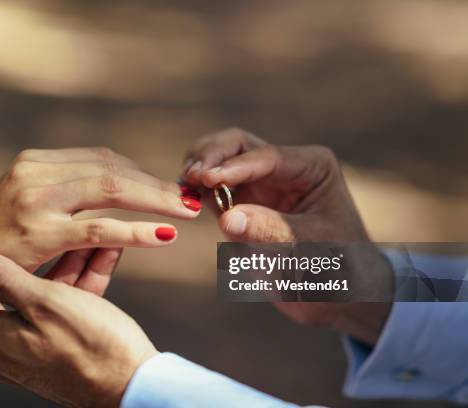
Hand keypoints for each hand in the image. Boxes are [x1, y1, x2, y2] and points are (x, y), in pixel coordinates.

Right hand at [0, 147, 201, 315]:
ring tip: (188, 211)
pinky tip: (164, 236)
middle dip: (156, 184)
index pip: (102, 158)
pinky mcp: (37, 231)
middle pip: (112, 169)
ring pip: (111, 190)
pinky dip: (136, 230)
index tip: (168, 186)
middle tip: (191, 197)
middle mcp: (34, 171)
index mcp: (35, 162)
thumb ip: (63, 191)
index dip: (140, 172)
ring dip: (155, 201)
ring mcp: (35, 199)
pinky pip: (98, 228)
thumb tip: (112, 185)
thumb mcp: (25, 205)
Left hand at [0, 247, 156, 407]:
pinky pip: (69, 309)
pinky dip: (84, 283)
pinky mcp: (69, 349)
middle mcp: (11, 350)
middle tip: (49, 230)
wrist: (136, 386)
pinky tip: (105, 251)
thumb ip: (2, 278)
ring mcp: (42, 350)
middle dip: (33, 259)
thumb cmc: (89, 345)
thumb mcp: (45, 303)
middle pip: (10, 295)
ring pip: (46, 298)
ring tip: (91, 234)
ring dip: (68, 265)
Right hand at [183, 128, 391, 343]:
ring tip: (184, 185)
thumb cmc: (339, 269)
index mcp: (311, 167)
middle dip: (212, 156)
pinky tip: (183, 197)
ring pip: (220, 160)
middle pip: (238, 145)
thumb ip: (269, 231)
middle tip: (192, 175)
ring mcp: (260, 185)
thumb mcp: (310, 250)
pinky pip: (213, 189)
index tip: (208, 178)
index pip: (266, 157)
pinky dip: (196, 189)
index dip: (234, 166)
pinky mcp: (241, 205)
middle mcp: (283, 169)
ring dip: (199, 167)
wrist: (340, 295)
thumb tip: (227, 218)